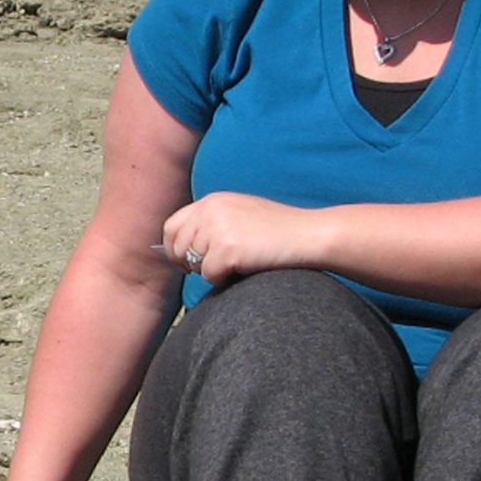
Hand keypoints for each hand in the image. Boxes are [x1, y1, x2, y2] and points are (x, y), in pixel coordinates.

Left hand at [158, 192, 322, 288]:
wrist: (308, 235)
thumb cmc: (279, 230)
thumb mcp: (239, 214)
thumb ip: (211, 223)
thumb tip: (181, 248)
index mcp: (211, 200)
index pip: (171, 226)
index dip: (175, 248)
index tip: (187, 261)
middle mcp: (210, 211)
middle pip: (179, 248)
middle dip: (192, 263)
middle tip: (219, 266)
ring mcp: (217, 229)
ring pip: (194, 264)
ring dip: (212, 270)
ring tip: (239, 262)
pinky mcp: (226, 250)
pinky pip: (210, 276)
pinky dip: (225, 279)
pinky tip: (246, 268)